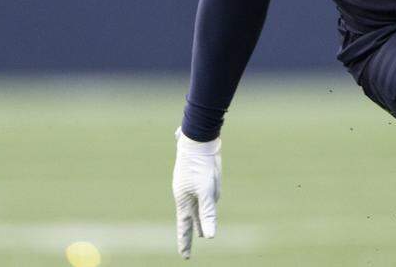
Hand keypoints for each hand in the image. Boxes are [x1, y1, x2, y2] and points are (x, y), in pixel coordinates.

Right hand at [172, 128, 220, 258]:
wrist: (199, 141)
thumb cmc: (200, 166)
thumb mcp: (206, 192)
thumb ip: (208, 213)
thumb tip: (210, 235)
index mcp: (184, 201)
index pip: (185, 228)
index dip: (186, 243)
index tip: (186, 257)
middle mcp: (188, 195)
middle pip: (193, 218)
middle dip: (195, 231)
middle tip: (195, 244)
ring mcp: (195, 187)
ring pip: (203, 204)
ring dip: (203, 214)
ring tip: (203, 229)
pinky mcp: (202, 178)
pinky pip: (209, 191)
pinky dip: (211, 195)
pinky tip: (212, 193)